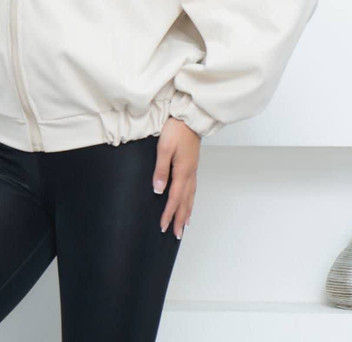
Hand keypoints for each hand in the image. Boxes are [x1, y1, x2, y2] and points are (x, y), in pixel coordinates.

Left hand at [152, 116, 199, 238]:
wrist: (190, 117)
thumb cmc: (176, 130)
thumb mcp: (164, 148)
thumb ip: (161, 170)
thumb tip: (158, 190)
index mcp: (182, 171)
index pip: (173, 198)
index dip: (168, 214)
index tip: (163, 227)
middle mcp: (189, 173)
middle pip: (185, 202)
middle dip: (180, 219)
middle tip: (176, 235)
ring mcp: (193, 169)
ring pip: (191, 196)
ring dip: (187, 211)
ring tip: (185, 224)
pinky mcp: (192, 165)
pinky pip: (193, 188)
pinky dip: (191, 199)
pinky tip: (189, 201)